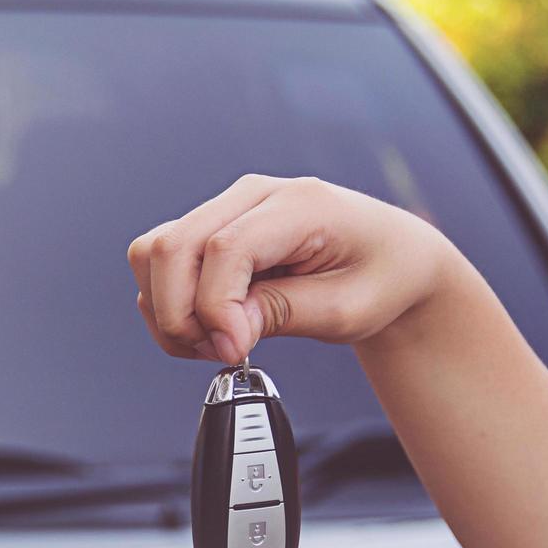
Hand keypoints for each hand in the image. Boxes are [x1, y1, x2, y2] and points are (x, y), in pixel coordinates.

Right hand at [127, 174, 455, 363]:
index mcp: (299, 205)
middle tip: (218, 351)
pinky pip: (163, 261)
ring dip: (167, 309)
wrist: (394, 259)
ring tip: (212, 342)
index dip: (216, 309)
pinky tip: (207, 327)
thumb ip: (282, 313)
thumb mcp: (347, 309)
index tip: (233, 350)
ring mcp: (228, 208)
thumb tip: (224, 331)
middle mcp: (254, 196)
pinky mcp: (212, 228)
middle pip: (172, 246)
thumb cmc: (383, 276)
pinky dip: (170, 303)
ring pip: (154, 252)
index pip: (224, 249)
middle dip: (178, 314)